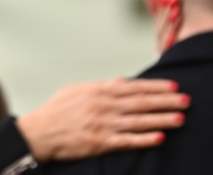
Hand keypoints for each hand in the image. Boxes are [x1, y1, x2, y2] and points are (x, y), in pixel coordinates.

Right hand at [17, 77, 187, 161]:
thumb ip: (100, 85)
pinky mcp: (100, 142)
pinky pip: (127, 141)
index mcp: (97, 90)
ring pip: (139, 121)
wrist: (39, 132)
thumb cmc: (55, 111)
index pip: (133, 87)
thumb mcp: (75, 90)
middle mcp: (102, 106)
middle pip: (141, 102)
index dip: (155, 86)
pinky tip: (159, 137)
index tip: (173, 86)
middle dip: (166, 101)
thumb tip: (121, 81)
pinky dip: (144, 139)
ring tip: (180, 118)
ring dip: (161, 119)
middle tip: (185, 100)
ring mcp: (102, 124)